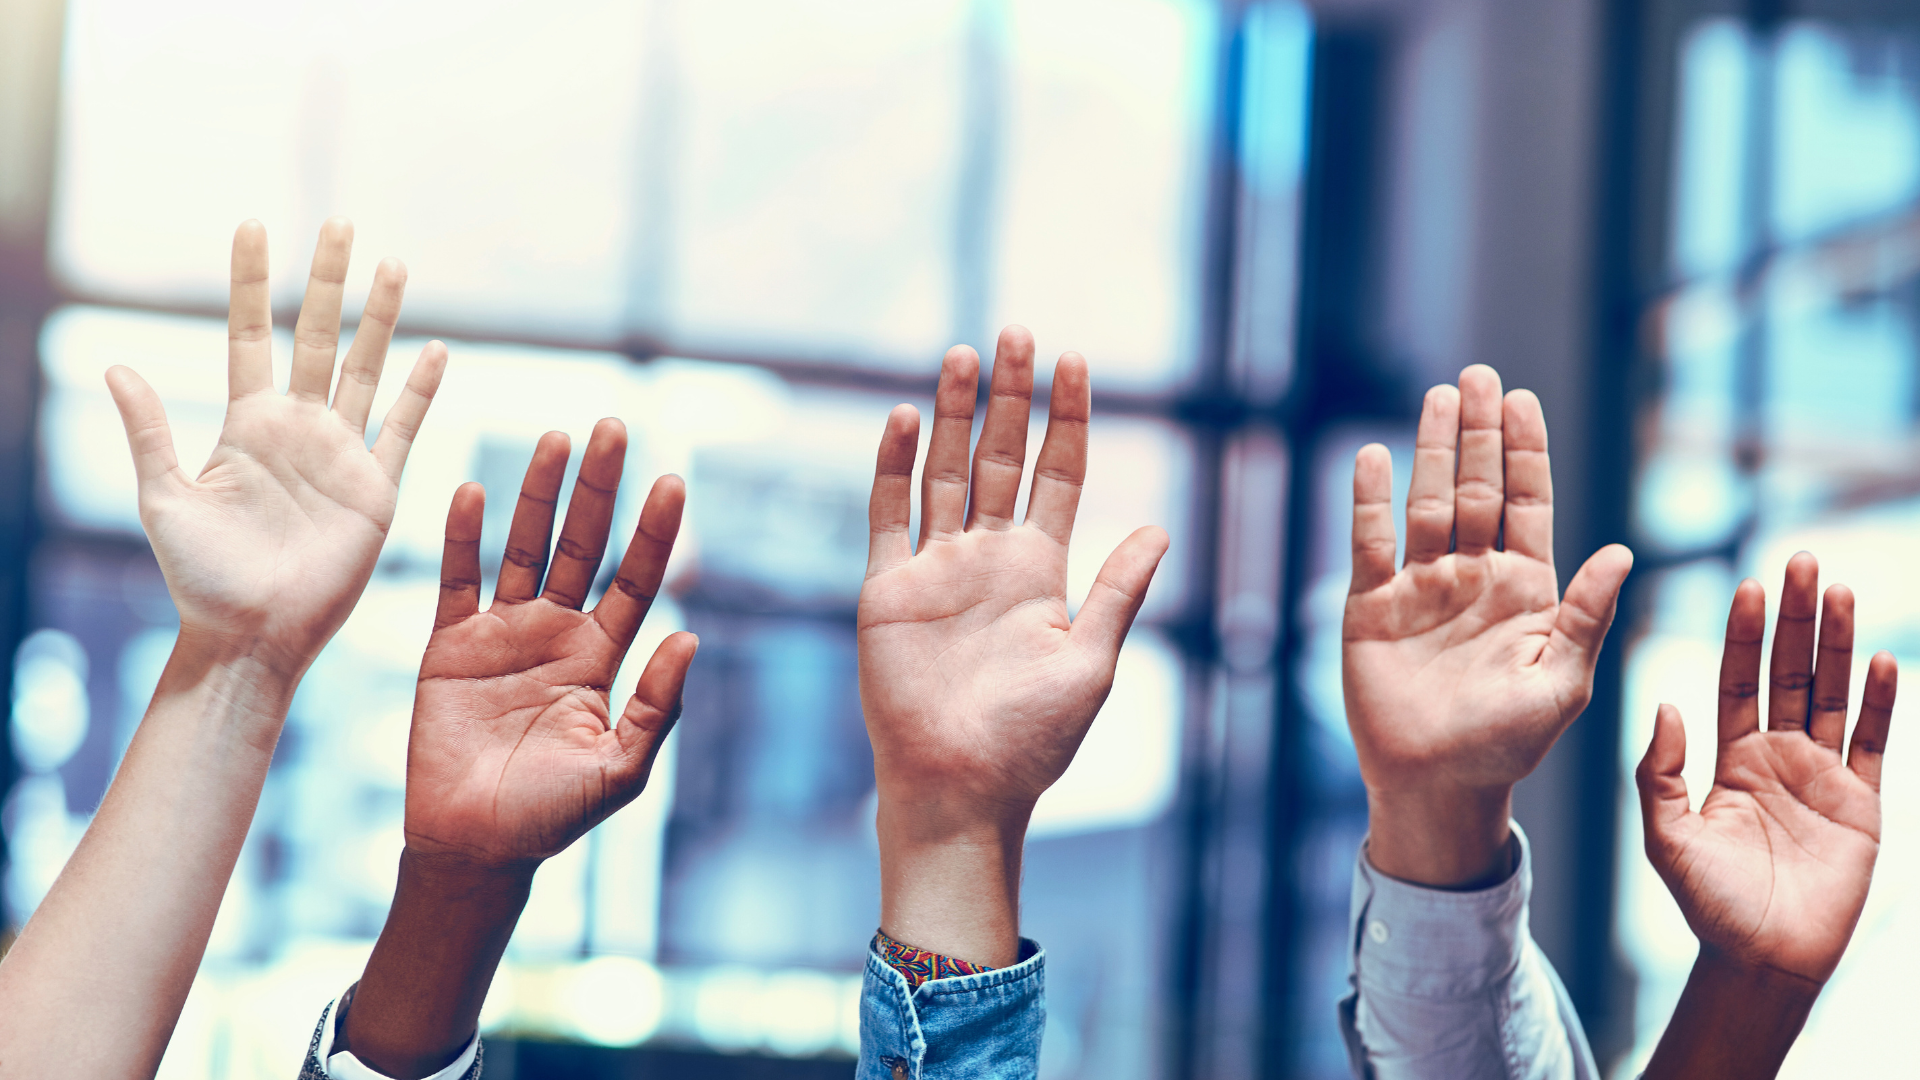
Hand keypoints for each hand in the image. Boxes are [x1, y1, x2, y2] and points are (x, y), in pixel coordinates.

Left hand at [106, 218, 446, 679]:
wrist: (253, 634)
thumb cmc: (201, 578)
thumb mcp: (162, 500)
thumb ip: (149, 432)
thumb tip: (115, 366)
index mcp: (246, 425)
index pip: (251, 335)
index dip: (251, 282)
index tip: (253, 226)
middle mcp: (297, 429)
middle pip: (315, 335)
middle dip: (328, 280)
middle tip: (339, 223)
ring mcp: (340, 454)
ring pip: (364, 368)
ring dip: (380, 318)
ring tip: (394, 265)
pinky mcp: (375, 488)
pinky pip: (403, 429)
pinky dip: (421, 391)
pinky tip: (437, 351)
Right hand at [405, 419, 696, 868]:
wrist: (475, 848)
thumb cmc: (553, 818)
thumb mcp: (621, 768)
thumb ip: (657, 706)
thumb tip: (692, 637)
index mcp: (601, 657)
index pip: (635, 579)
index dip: (654, 531)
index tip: (672, 480)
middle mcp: (556, 632)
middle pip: (582, 544)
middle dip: (600, 488)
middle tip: (614, 426)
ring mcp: (502, 633)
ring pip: (522, 546)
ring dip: (538, 493)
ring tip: (557, 438)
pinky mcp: (449, 646)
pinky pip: (455, 579)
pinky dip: (462, 536)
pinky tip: (474, 489)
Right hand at [859, 325, 1166, 963]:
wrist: (960, 788)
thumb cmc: (1031, 739)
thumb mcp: (1091, 660)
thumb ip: (1119, 591)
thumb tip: (1161, 528)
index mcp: (1041, 572)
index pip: (1057, 475)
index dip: (1067, 419)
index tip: (1077, 362)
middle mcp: (988, 559)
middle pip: (1000, 458)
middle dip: (1010, 397)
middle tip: (1018, 332)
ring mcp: (935, 569)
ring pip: (946, 473)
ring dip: (955, 415)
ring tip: (964, 354)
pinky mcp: (887, 589)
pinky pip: (889, 515)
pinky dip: (896, 466)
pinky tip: (908, 418)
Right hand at [1344, 365, 1632, 885]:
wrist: (1437, 786)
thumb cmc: (1510, 744)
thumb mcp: (1562, 681)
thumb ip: (1587, 615)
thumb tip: (1622, 551)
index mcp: (1526, 589)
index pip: (1527, 503)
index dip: (1525, 451)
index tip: (1523, 400)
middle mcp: (1473, 577)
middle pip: (1477, 488)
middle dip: (1480, 432)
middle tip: (1481, 375)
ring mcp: (1421, 588)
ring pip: (1428, 503)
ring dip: (1433, 450)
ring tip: (1440, 395)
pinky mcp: (1372, 608)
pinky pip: (1370, 544)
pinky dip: (1369, 501)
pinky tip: (1372, 458)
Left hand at [1637, 554, 1896, 984]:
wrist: (1760, 959)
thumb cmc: (1708, 903)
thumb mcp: (1666, 835)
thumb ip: (1659, 771)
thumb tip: (1666, 706)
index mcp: (1730, 758)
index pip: (1739, 680)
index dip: (1745, 634)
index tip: (1750, 584)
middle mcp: (1777, 757)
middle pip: (1789, 672)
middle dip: (1795, 618)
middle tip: (1802, 560)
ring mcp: (1822, 776)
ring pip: (1832, 694)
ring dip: (1838, 642)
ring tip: (1841, 590)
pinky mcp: (1861, 803)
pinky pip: (1872, 741)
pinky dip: (1878, 701)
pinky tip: (1883, 658)